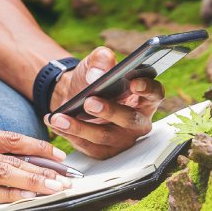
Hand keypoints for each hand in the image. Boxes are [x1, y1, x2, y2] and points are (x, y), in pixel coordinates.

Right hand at [0, 123, 72, 210]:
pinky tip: (26, 201)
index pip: (7, 138)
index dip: (35, 146)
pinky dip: (9, 198)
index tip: (55, 154)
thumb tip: (10, 159)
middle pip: (10, 157)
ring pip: (3, 176)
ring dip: (32, 183)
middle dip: (42, 167)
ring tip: (54, 189)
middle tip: (65, 175)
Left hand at [47, 46, 163, 159]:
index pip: (155, 94)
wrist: (75, 96)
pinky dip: (71, 135)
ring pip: (106, 136)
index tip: (134, 83)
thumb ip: (101, 59)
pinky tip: (56, 123)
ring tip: (60, 117)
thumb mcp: (95, 62)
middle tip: (89, 101)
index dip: (148, 90)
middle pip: (131, 120)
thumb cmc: (93, 78)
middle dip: (110, 111)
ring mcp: (123, 139)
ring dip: (81, 127)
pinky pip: (89, 147)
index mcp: (144, 97)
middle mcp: (138, 120)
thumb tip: (97, 75)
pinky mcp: (105, 151)